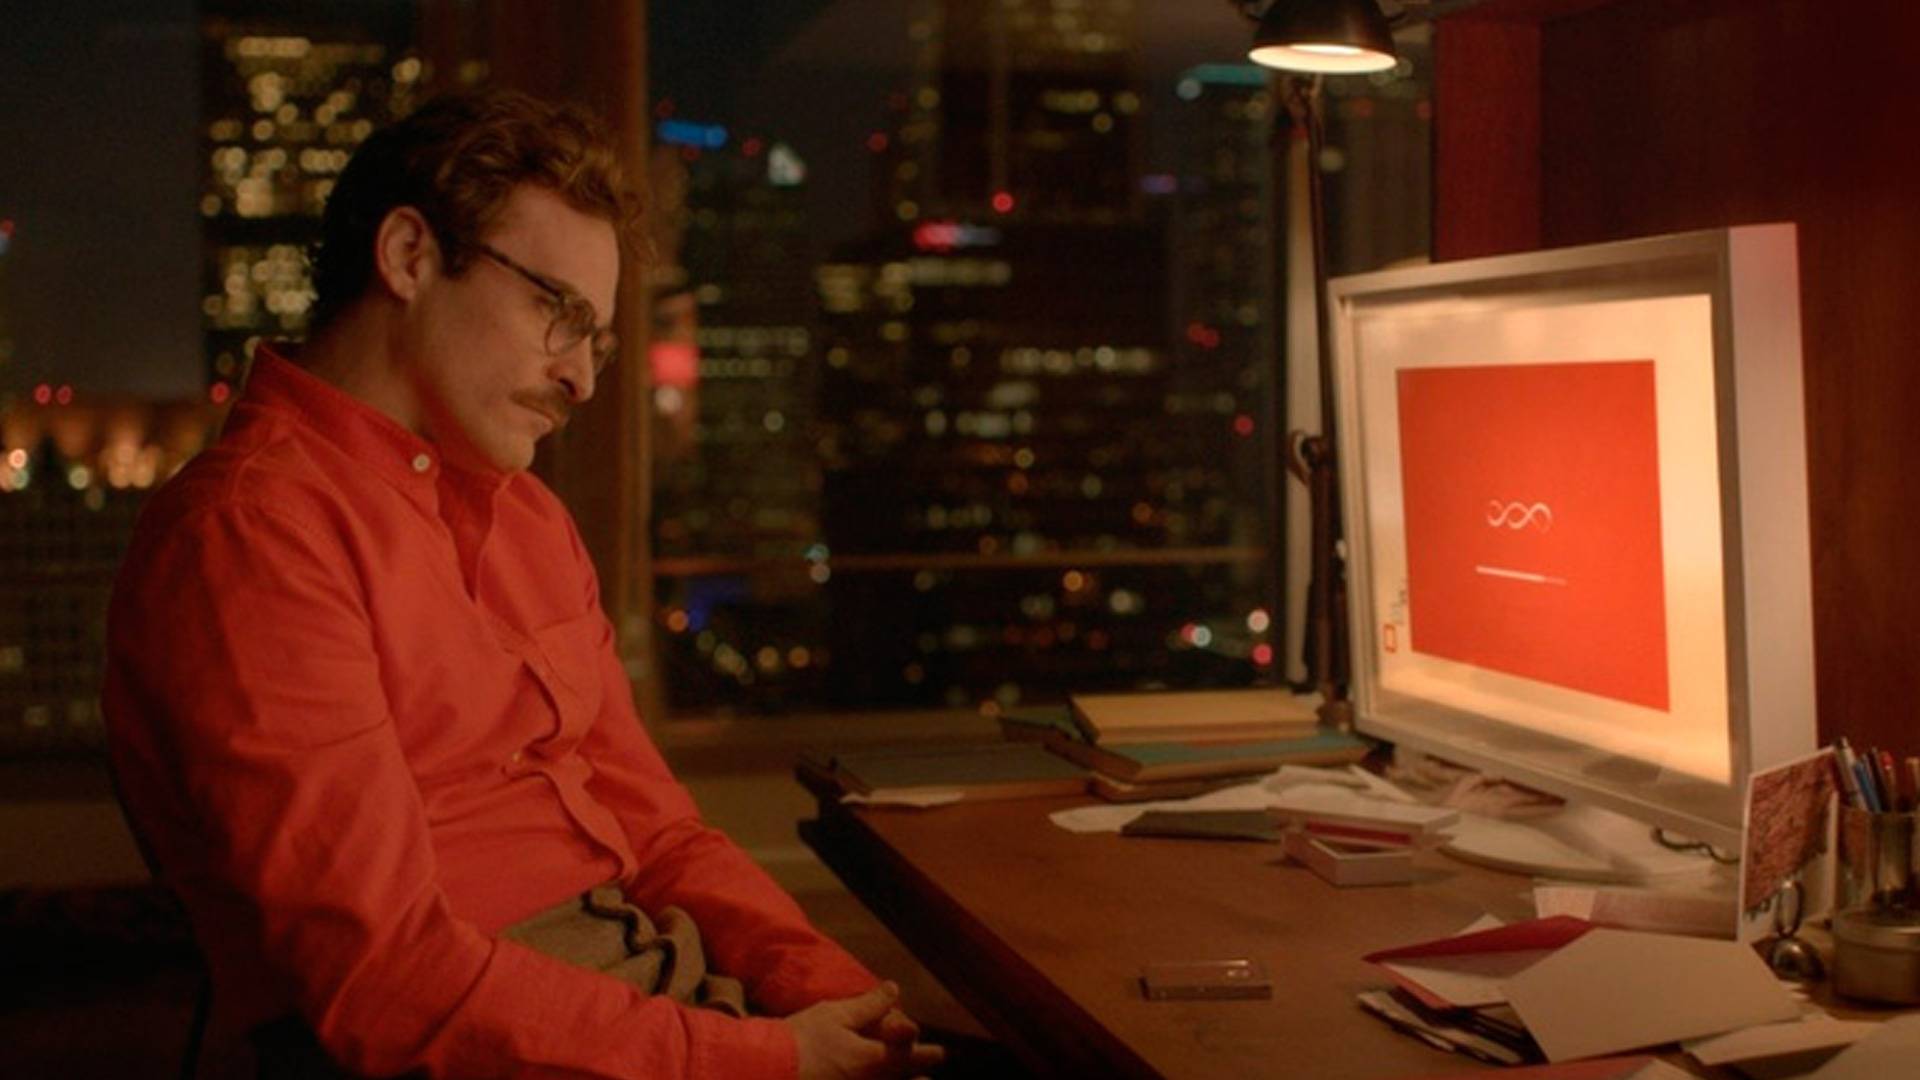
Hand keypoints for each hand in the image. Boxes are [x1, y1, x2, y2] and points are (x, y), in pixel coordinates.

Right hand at [788, 982, 944, 1079]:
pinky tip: (869, 1078)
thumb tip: (894, 990)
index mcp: (876, 1060)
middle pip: (904, 1079)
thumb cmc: (803, 1040)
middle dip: (918, 1074)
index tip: (940, 1054)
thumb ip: (870, 1005)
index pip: (912, 1055)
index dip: (927, 1052)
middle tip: (928, 1074)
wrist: (768, 1071)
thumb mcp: (836, 1015)